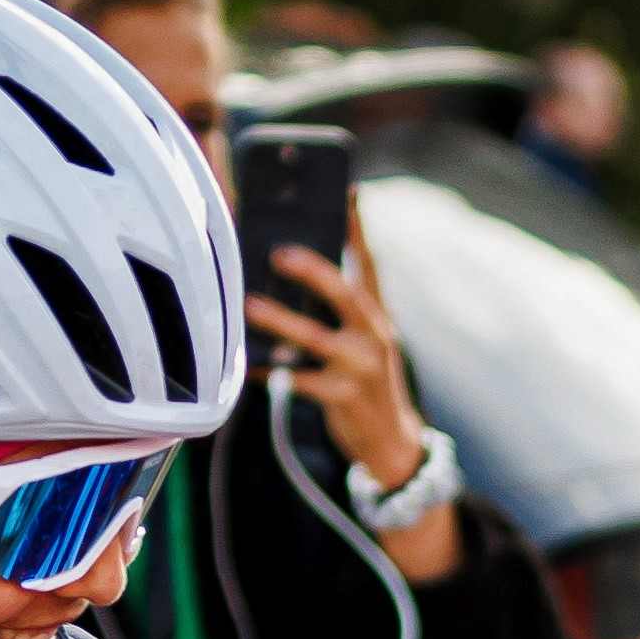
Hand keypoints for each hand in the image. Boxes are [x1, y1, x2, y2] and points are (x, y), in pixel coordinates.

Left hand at [252, 229, 429, 500]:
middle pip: (345, 294)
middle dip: (312, 271)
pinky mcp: (343, 398)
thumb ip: (337, 311)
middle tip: (278, 253)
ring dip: (280, 320)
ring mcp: (361, 368)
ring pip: (316, 338)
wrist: (391, 445)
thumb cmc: (363, 383)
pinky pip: (298, 381)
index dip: (358, 229)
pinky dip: (270, 370)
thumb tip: (286, 272)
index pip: (370, 265)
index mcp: (377, 317)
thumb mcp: (364, 342)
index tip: (349, 193)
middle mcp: (374, 337)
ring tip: (249, 305)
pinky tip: (248, 364)